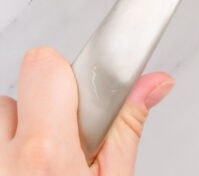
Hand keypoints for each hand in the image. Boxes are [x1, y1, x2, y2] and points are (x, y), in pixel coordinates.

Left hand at [0, 47, 172, 174]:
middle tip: (63, 144)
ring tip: (40, 165)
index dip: (66, 73)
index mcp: (45, 152)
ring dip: (19, 132)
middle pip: (20, 90)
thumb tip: (154, 82)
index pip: (43, 64)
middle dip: (44, 108)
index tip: (81, 92)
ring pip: (2, 116)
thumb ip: (127, 128)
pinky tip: (25, 171)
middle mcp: (5, 158)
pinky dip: (7, 150)